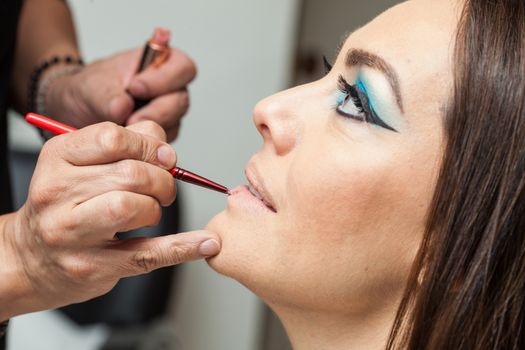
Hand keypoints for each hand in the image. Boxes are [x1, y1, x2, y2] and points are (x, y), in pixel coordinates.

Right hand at [0, 121, 218, 318]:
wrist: (31, 256)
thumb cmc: (66, 204)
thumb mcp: (81, 163)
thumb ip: (125, 143)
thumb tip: (164, 144)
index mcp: (57, 158)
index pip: (112, 138)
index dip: (149, 145)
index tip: (165, 157)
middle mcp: (57, 193)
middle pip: (130, 174)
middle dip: (162, 179)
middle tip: (164, 188)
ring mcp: (71, 233)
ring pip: (133, 207)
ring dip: (156, 208)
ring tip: (151, 212)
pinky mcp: (92, 266)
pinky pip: (148, 253)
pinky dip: (183, 248)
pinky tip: (207, 244)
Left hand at [46, 47, 195, 140]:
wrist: (82, 110)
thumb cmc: (93, 88)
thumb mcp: (93, 86)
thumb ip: (108, 95)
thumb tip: (123, 107)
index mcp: (161, 62)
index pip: (182, 67)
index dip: (164, 79)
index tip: (135, 87)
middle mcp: (171, 87)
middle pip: (180, 100)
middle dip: (156, 112)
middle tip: (131, 119)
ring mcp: (169, 112)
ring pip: (173, 123)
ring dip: (149, 129)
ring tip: (123, 127)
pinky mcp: (163, 133)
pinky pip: (163, 142)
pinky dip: (145, 143)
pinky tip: (127, 137)